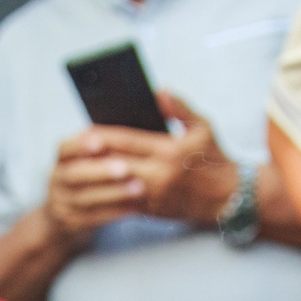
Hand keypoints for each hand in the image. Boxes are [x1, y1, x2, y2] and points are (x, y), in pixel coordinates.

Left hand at [47, 90, 240, 235]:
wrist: (229, 199)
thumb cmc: (215, 159)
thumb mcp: (203, 127)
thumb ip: (180, 108)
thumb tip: (159, 91)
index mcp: (169, 151)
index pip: (126, 140)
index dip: (102, 135)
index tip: (84, 129)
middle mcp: (158, 175)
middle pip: (114, 162)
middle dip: (92, 155)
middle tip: (72, 147)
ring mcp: (153, 195)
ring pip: (113, 184)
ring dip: (94, 176)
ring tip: (77, 166)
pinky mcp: (151, 210)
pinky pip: (122, 200)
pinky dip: (106, 192)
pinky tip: (94, 184)